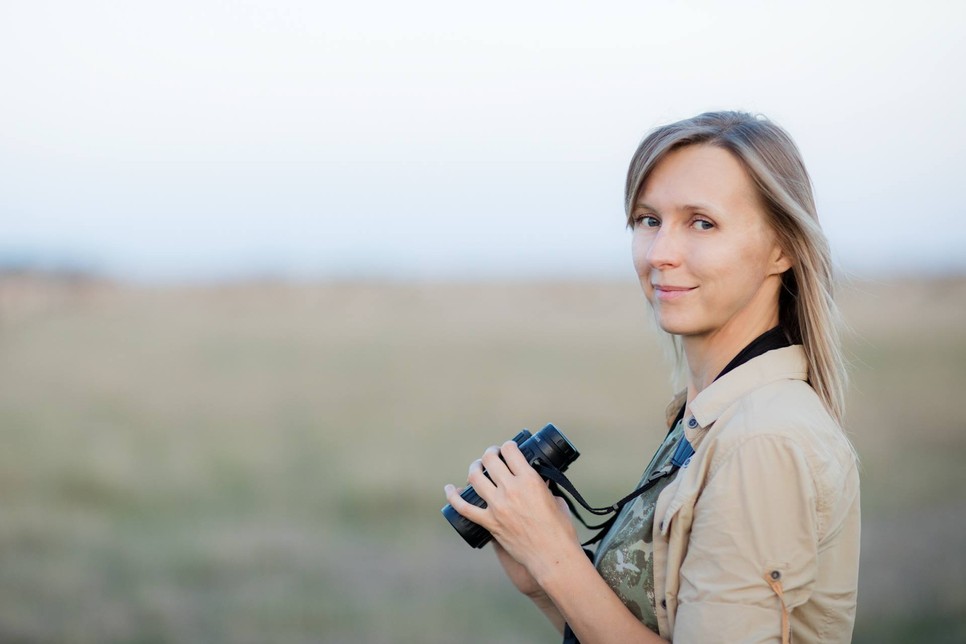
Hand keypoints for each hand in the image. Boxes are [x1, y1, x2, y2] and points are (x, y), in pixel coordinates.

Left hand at [444, 441, 579, 581]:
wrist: (552, 556)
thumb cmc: (560, 530)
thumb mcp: (556, 500)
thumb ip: (546, 488)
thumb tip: (542, 483)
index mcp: (530, 480)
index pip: (511, 451)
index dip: (508, 446)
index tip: (508, 448)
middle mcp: (511, 489)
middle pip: (491, 460)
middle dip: (490, 453)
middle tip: (492, 455)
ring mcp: (498, 506)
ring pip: (475, 478)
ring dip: (474, 468)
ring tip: (477, 467)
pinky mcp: (490, 523)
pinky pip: (465, 508)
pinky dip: (454, 497)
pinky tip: (450, 489)